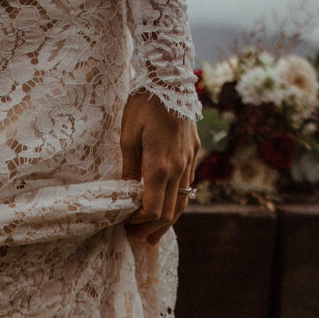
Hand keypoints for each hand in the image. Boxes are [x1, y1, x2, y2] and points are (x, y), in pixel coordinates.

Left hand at [118, 90, 199, 243]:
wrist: (170, 80)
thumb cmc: (144, 104)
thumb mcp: (128, 136)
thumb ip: (129, 167)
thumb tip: (127, 192)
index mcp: (160, 166)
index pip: (153, 209)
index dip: (139, 222)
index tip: (125, 223)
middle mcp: (179, 168)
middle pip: (170, 212)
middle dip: (152, 228)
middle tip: (135, 237)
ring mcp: (189, 161)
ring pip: (182, 202)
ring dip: (167, 221)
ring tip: (152, 235)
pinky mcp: (193, 153)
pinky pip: (187, 186)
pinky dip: (176, 203)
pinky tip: (166, 208)